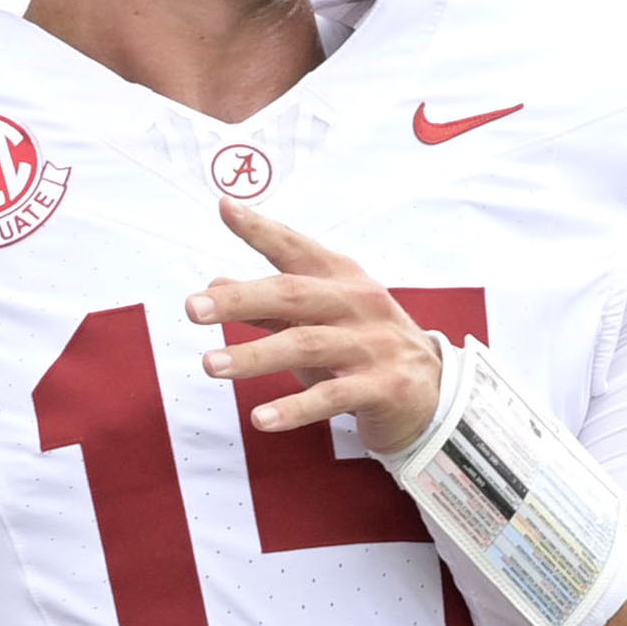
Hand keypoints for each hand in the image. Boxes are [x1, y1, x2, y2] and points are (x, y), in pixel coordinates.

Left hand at [187, 196, 443, 455]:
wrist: (433, 393)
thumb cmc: (361, 347)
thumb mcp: (318, 319)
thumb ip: (267, 305)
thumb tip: (214, 283)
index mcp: (340, 277)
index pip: (295, 247)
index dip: (261, 229)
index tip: (225, 208)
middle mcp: (357, 302)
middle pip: (293, 294)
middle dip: (240, 299)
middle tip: (193, 308)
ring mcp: (373, 344)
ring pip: (307, 344)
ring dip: (255, 356)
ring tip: (210, 365)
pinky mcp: (384, 386)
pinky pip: (333, 396)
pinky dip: (294, 407)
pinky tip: (260, 417)